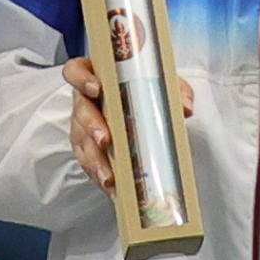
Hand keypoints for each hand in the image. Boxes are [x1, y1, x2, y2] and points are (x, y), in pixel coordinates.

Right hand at [59, 51, 191, 194]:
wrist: (147, 106)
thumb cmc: (148, 90)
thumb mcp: (164, 84)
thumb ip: (176, 91)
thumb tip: (184, 108)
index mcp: (97, 77)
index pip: (76, 71)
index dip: (81, 79)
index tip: (96, 89)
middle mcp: (85, 101)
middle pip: (79, 112)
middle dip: (91, 127)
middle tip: (106, 141)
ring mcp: (83, 126)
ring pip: (81, 142)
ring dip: (94, 160)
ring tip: (109, 178)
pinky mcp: (88, 148)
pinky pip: (87, 162)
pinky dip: (98, 174)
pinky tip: (112, 187)